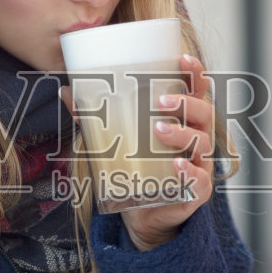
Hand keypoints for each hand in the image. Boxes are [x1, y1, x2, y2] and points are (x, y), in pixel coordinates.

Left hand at [62, 53, 214, 251]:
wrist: (143, 212)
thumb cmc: (138, 168)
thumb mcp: (117, 139)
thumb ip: (96, 117)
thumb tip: (68, 93)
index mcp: (184, 120)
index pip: (197, 91)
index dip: (195, 73)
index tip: (183, 59)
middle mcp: (197, 138)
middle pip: (204, 113)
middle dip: (186, 104)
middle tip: (160, 102)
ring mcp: (200, 165)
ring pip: (202, 143)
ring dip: (183, 134)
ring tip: (160, 130)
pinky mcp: (196, 191)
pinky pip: (200, 179)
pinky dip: (190, 171)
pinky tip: (177, 165)